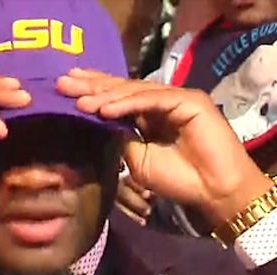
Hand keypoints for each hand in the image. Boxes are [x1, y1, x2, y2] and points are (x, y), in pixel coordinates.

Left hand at [58, 68, 272, 224]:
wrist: (214, 190)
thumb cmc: (180, 179)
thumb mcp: (138, 161)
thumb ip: (122, 139)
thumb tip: (100, 122)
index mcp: (149, 114)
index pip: (118, 97)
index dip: (92, 91)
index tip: (64, 90)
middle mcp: (162, 100)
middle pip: (122, 88)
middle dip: (92, 85)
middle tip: (62, 83)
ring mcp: (177, 97)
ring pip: (135, 91)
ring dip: (105, 96)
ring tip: (80, 102)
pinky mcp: (189, 100)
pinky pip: (152, 99)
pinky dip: (128, 104)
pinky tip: (105, 110)